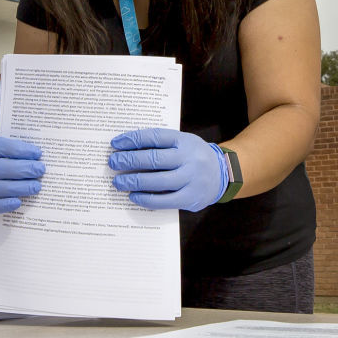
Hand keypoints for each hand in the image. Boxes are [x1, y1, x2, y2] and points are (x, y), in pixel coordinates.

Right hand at [0, 137, 43, 213]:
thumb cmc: (3, 159)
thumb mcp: (7, 150)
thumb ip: (19, 152)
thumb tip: (38, 158)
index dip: (18, 149)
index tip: (37, 153)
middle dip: (20, 170)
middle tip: (39, 170)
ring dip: (15, 188)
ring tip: (35, 187)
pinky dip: (1, 205)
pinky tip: (18, 202)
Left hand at [108, 128, 227, 212]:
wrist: (224, 174)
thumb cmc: (194, 157)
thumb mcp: (183, 143)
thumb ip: (161, 145)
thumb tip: (127, 149)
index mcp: (184, 140)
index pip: (154, 137)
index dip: (133, 140)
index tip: (116, 143)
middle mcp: (189, 158)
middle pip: (153, 159)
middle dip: (129, 161)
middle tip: (113, 163)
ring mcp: (191, 179)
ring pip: (157, 181)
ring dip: (133, 181)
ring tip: (118, 182)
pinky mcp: (190, 198)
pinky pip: (163, 200)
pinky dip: (145, 199)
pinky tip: (133, 196)